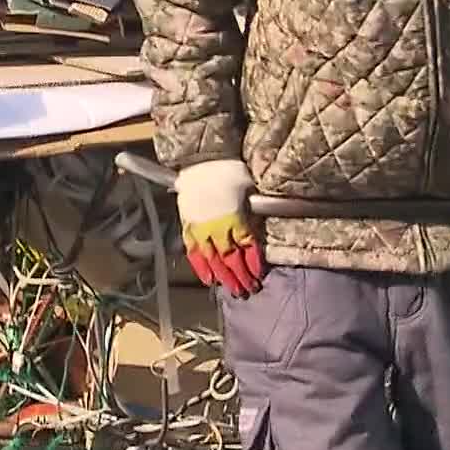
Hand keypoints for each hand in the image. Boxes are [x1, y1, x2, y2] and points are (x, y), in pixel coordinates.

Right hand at [175, 160, 263, 297]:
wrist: (200, 158)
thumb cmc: (229, 169)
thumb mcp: (249, 186)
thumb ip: (254, 208)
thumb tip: (262, 222)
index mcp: (235, 218)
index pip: (247, 247)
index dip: (253, 263)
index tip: (258, 276)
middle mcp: (217, 227)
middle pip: (230, 258)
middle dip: (240, 277)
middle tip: (247, 291)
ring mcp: (200, 228)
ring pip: (212, 259)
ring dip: (222, 276)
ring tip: (230, 289)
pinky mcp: (187, 225)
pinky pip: (193, 251)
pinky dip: (200, 266)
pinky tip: (207, 278)